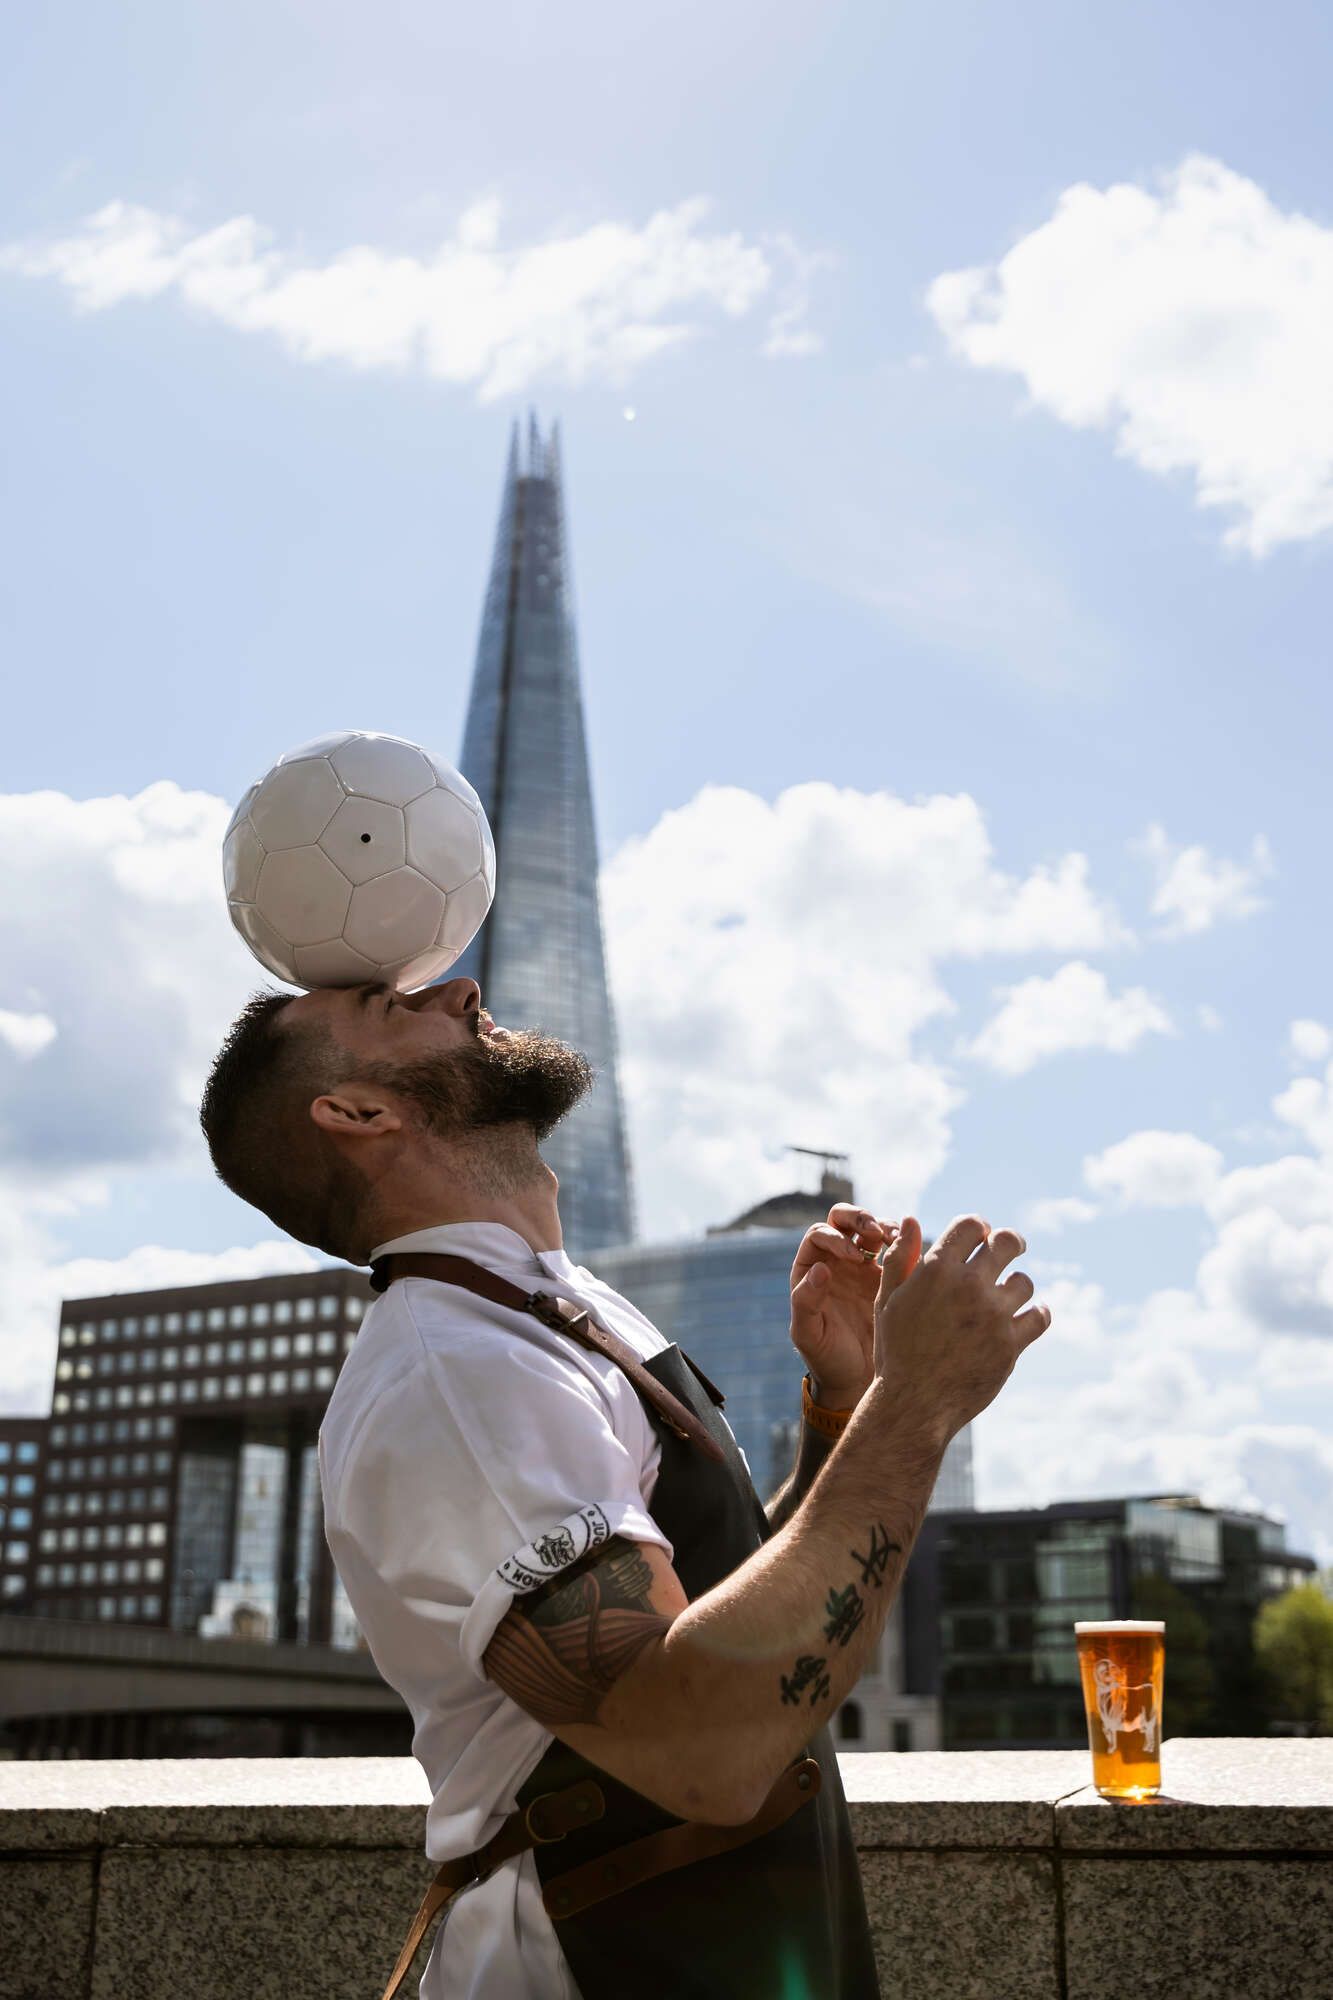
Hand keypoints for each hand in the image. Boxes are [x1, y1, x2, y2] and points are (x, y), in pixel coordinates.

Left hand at [790, 1205, 922, 1409]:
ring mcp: (863, 1266)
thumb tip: (819, 1269)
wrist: (859, 1380)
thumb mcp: (808, 1335)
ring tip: (898, 1239)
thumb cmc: (827, 1359)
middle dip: (859, 1218)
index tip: (854, 1258)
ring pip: (871, 1229)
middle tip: (876, 1232)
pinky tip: (913, 1252)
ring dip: (884, 1225)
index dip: (836, 1238)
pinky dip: (904, 1243)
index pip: (819, 1234)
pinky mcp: (888, 1276)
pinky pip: (896, 1249)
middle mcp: (835, 1261)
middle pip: (843, 1220)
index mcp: (810, 1269)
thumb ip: (805, 1302)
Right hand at [871, 1214, 1049, 1440]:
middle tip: (1013, 1247)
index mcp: (937, 1269)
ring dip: (1017, 1285)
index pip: (972, 1225)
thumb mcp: (888, 1301)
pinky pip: (1040, 1316)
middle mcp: (968, 1286)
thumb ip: (900, 1259)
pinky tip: (1030, 1317)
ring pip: (1024, 1282)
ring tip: (1008, 1296)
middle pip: (1007, 1242)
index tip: (982, 1237)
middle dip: (1011, 1242)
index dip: (980, 1228)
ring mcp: (993, 1315)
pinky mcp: (1011, 1344)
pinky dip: (1037, 1315)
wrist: (913, 1404)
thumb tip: (911, 1219)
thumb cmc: (896, 1350)